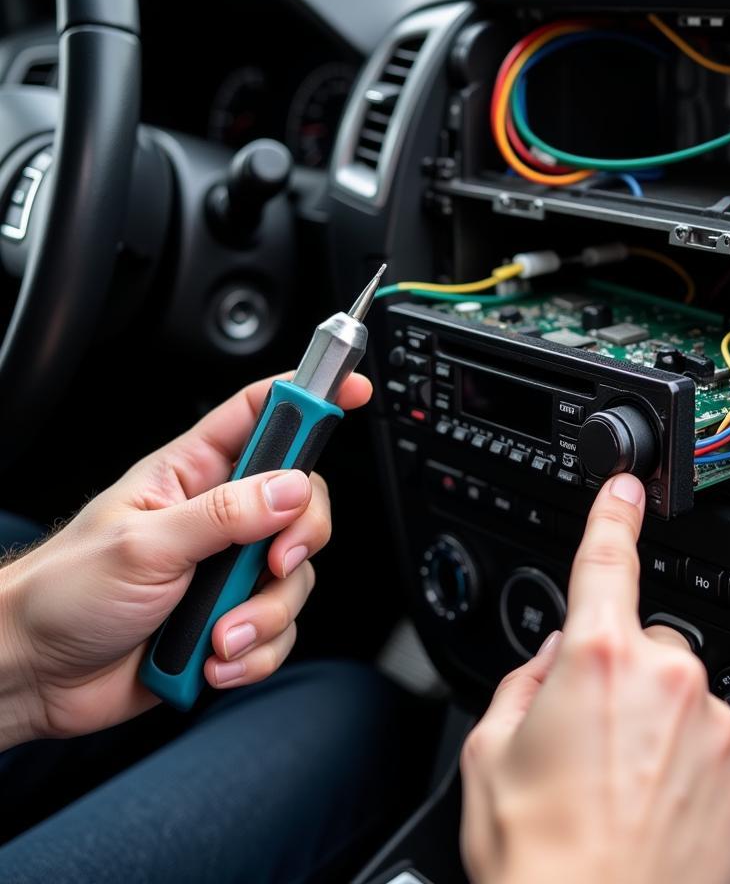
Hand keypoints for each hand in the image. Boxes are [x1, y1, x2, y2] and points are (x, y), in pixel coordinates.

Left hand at [0, 372, 370, 748]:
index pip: (262, 414)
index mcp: (193, 473)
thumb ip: (224, 515)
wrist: (36, 676)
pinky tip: (214, 657)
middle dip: (300, 539)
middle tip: (271, 562)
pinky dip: (256, 652)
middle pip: (303, 501)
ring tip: (216, 634)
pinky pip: (282, 630)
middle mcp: (221, 516)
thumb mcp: (142, 545)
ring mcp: (230, 569)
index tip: (354, 391)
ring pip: (297, 575)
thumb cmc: (64, 593)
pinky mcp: (235, 618)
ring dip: (264, 614)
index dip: (311, 397)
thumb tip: (290, 490)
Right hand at [460, 474, 729, 883]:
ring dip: (655, 723)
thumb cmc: (536, 857)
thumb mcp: (490, 753)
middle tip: (586, 739)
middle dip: (619, 674)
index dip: (615, 515)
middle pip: (645, 645)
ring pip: (681, 697)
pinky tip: (653, 810)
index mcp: (597, 659)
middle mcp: (667, 680)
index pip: (608, 560)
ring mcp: (714, 730)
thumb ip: (525, 681)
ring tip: (617, 787)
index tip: (628, 488)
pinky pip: (711, 745)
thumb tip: (553, 657)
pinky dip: (685, 766)